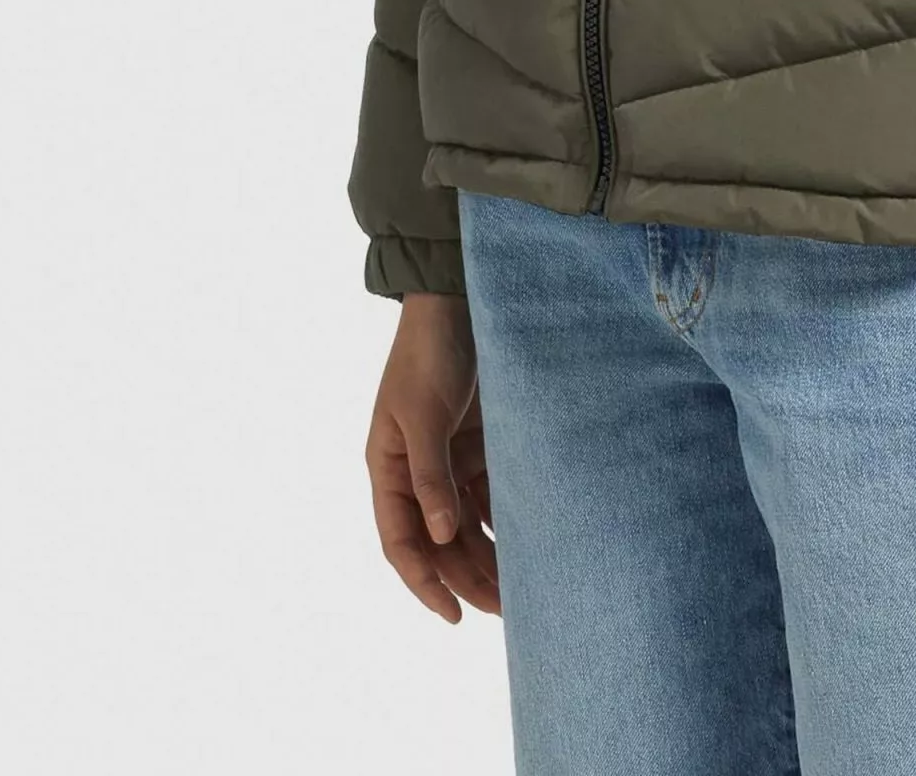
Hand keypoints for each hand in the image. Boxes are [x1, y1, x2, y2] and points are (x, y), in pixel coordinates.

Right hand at [364, 292, 499, 621]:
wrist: (458, 301)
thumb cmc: (429, 352)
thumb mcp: (423, 412)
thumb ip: (430, 474)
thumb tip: (441, 536)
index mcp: (387, 466)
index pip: (401, 540)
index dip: (424, 582)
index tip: (453, 615)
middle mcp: (415, 471)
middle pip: (438, 540)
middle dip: (465, 577)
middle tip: (503, 610)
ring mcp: (447, 459)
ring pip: (465, 524)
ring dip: (488, 555)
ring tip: (520, 589)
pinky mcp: (477, 444)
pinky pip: (489, 494)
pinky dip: (504, 519)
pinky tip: (529, 541)